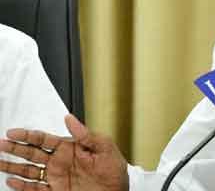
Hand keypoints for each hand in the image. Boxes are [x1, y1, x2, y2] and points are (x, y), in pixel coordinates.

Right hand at [0, 114, 128, 190]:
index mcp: (70, 148)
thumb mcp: (105, 148)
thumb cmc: (115, 170)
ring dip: (14, 167)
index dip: (28, 135)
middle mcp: (60, 162)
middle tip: (1, 144)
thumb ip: (86, 135)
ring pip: (29, 171)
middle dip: (15, 149)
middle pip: (32, 153)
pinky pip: (35, 189)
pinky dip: (23, 186)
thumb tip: (70, 119)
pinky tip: (12, 181)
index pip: (45, 139)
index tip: (13, 132)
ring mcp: (56, 177)